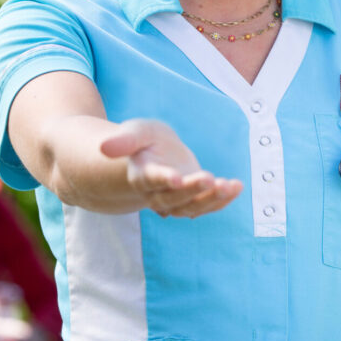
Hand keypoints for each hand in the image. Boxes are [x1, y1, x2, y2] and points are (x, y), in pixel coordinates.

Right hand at [100, 119, 242, 216]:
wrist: (154, 153)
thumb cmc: (144, 140)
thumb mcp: (136, 132)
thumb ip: (124, 140)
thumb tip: (104, 147)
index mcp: (141, 175)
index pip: (150, 180)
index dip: (163, 180)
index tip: (176, 178)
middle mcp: (156, 193)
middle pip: (173, 199)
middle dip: (192, 190)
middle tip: (210, 179)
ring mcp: (175, 200)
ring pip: (191, 208)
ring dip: (211, 199)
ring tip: (230, 186)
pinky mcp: (192, 200)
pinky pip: (206, 206)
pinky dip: (222, 200)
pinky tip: (236, 187)